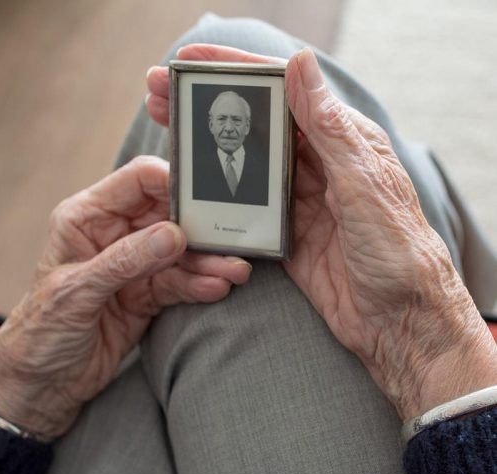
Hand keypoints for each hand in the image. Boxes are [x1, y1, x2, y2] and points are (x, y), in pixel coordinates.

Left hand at [0, 156, 251, 438]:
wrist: (46, 383)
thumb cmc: (41, 331)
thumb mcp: (75, 291)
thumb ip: (124, 261)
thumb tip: (173, 236)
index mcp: (88, 218)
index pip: (137, 183)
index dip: (171, 183)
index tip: (203, 196)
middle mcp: (116, 236)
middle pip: (169, 218)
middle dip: (200, 230)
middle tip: (230, 241)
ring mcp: (136, 265)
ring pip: (180, 254)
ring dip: (208, 262)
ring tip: (235, 271)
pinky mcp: (149, 293)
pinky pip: (180, 282)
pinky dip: (199, 285)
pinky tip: (216, 288)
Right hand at [146, 46, 496, 419]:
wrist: (399, 321)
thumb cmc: (398, 254)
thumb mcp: (365, 185)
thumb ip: (331, 129)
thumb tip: (299, 65)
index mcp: (344, 142)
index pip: (286, 94)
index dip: (238, 73)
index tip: (192, 62)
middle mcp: (321, 167)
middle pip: (258, 127)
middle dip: (211, 107)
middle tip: (163, 94)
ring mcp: (301, 202)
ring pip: (249, 165)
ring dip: (211, 148)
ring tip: (167, 133)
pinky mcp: (288, 235)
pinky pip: (248, 210)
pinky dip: (221, 198)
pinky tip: (193, 190)